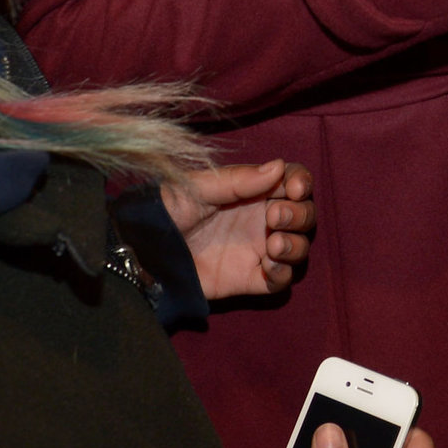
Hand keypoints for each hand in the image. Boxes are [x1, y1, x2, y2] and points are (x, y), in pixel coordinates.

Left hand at [159, 159, 314, 298]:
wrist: (144, 252)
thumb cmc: (167, 210)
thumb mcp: (200, 187)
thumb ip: (239, 179)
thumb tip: (279, 166)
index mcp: (252, 191)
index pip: (292, 181)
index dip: (301, 182)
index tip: (294, 188)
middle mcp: (261, 219)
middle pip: (303, 214)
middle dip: (299, 214)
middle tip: (274, 217)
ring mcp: (257, 250)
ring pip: (299, 247)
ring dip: (296, 244)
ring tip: (273, 245)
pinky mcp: (249, 279)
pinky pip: (281, 280)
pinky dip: (283, 273)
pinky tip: (269, 266)